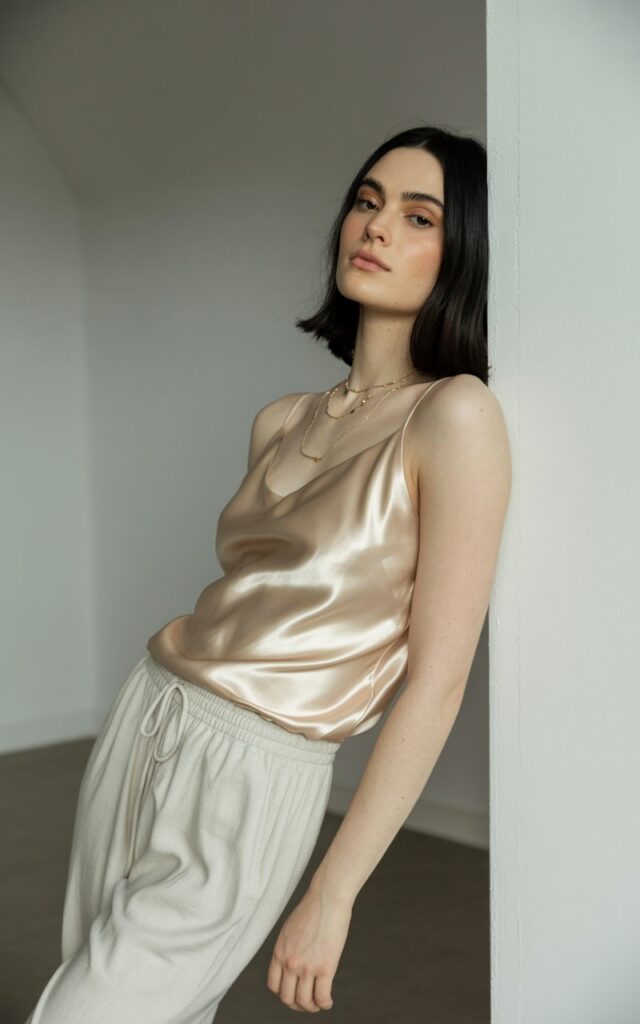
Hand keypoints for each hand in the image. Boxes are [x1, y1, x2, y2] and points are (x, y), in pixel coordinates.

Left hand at [266, 886, 351, 1011]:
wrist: (327, 898)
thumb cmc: (312, 909)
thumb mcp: (289, 929)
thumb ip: (288, 948)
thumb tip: (293, 959)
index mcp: (279, 952)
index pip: (273, 985)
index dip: (283, 994)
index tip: (293, 993)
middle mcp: (289, 963)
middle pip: (287, 998)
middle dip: (297, 1005)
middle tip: (307, 1003)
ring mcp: (306, 967)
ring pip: (304, 1002)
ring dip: (312, 1007)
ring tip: (319, 1004)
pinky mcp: (325, 967)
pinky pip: (322, 997)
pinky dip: (325, 1004)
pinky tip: (328, 1002)